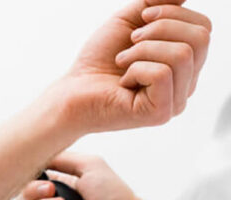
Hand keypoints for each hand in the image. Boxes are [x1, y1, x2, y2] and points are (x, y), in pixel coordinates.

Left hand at [42, 0, 211, 135]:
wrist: (72, 91)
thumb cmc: (98, 61)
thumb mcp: (129, 22)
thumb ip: (158, 4)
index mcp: (184, 65)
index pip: (203, 29)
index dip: (172, 15)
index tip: (140, 22)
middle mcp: (186, 85)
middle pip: (201, 39)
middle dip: (159, 29)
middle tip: (130, 42)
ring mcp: (176, 102)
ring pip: (182, 54)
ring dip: (142, 50)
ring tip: (123, 62)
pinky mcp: (161, 113)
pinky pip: (162, 74)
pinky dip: (135, 69)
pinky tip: (123, 83)